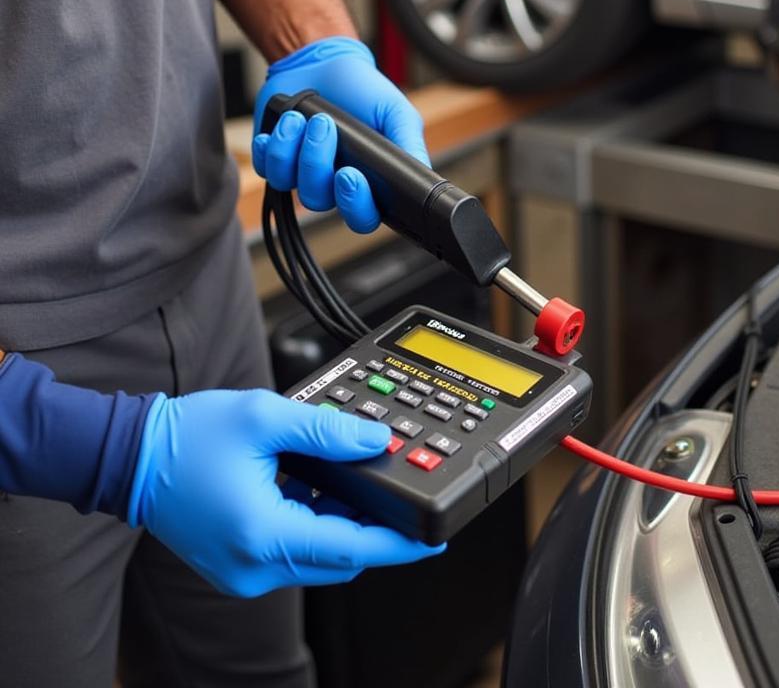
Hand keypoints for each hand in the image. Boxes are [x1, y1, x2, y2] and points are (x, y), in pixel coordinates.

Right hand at [127, 389, 443, 596]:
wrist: (133, 457)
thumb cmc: (188, 437)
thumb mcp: (265, 418)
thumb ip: (327, 431)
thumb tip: (375, 442)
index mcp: (263, 534)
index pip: (350, 548)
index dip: (399, 544)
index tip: (433, 538)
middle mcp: (255, 565)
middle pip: (340, 558)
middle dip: (376, 529)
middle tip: (402, 495)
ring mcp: (246, 571)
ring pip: (319, 557)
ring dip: (346, 526)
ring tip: (362, 483)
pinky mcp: (241, 564)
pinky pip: (296, 552)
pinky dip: (318, 527)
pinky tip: (326, 492)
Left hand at [252, 37, 427, 232]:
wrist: (323, 62)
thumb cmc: (363, 90)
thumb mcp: (396, 113)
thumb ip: (409, 145)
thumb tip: (420, 174)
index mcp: (367, 182)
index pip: (362, 216)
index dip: (355, 205)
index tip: (350, 175)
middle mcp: (333, 184)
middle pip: (320, 202)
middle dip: (318, 167)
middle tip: (325, 132)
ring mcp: (302, 173)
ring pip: (292, 183)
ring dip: (296, 148)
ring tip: (305, 117)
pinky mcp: (275, 159)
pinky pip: (267, 168)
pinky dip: (274, 145)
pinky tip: (286, 122)